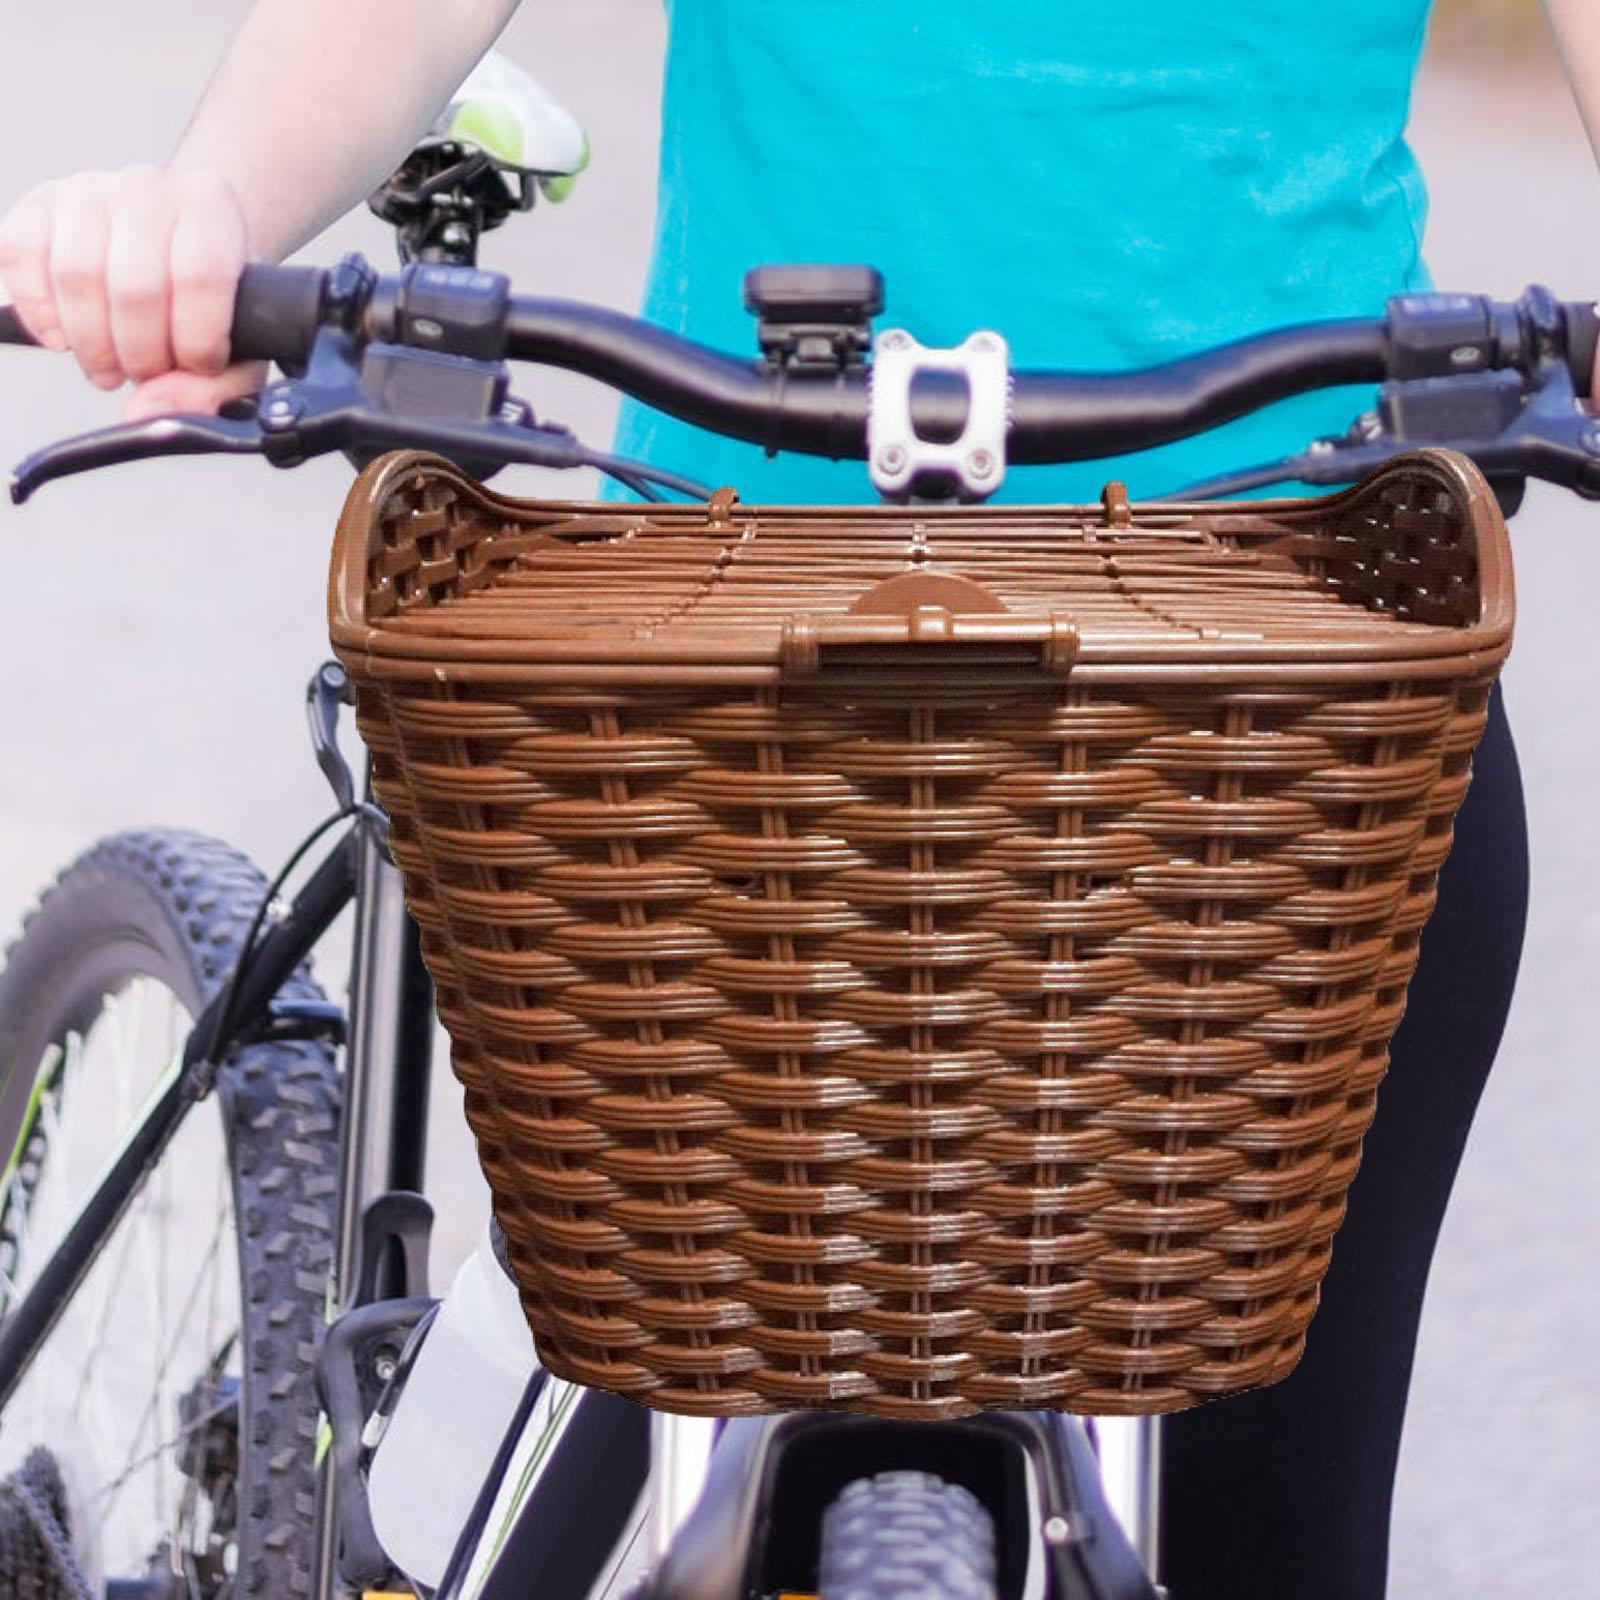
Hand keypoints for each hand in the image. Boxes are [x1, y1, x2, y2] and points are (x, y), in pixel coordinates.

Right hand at [0, 164, 263, 419]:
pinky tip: (63, 337)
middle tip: (147, 373)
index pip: (199, 281)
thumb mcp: (241, 345)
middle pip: (134, 289)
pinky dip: (38, 311)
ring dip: (91, 344)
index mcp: (211, 206)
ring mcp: (89, 189)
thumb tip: (147, 410)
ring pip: (76, 278)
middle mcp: (149, 186)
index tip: (196, 366)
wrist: (181, 240)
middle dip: (140, 354)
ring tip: (111, 365)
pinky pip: (19, 257)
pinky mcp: (39, 205)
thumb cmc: (212, 299)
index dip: (194, 343)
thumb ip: (216, 388)